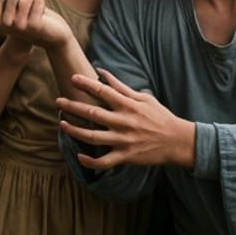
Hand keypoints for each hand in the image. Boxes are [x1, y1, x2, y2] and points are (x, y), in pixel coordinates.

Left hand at [56, 69, 195, 169]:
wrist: (177, 140)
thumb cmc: (160, 116)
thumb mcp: (144, 98)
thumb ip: (122, 87)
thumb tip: (103, 73)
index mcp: (128, 105)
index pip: (103, 91)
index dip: (86, 84)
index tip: (73, 79)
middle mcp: (123, 122)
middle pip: (92, 113)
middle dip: (73, 107)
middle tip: (58, 101)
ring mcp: (123, 140)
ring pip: (93, 137)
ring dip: (75, 132)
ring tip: (62, 125)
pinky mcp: (126, 156)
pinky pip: (104, 161)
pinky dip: (90, 161)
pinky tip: (80, 156)